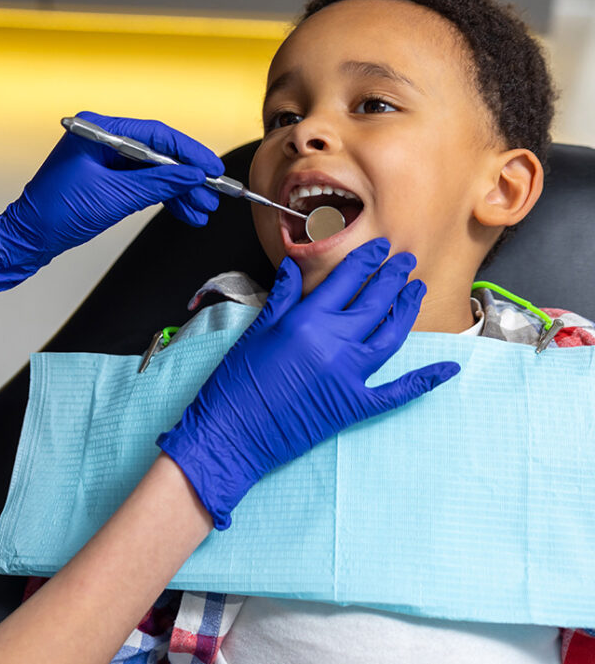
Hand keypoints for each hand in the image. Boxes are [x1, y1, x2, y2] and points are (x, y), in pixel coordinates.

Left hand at [0, 111, 223, 293]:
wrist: (26, 239)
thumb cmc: (56, 214)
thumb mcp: (114, 198)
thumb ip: (157, 184)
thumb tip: (191, 175)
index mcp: (98, 131)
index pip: (155, 134)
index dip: (189, 152)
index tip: (211, 168)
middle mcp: (101, 140)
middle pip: (157, 153)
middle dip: (186, 176)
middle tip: (211, 194)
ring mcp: (103, 161)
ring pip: (153, 171)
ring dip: (178, 191)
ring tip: (201, 210)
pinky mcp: (104, 180)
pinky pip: (141, 184)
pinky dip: (162, 198)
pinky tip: (183, 211)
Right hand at [157, 238, 460, 529]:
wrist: (233, 432)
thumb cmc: (236, 383)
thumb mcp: (255, 332)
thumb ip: (280, 298)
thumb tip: (291, 267)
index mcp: (306, 320)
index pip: (345, 279)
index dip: (366, 259)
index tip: (380, 246)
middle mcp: (334, 342)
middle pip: (375, 301)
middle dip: (394, 276)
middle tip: (406, 260)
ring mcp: (348, 374)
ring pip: (391, 335)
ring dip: (407, 310)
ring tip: (416, 291)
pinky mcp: (354, 404)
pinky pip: (397, 390)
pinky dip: (424, 380)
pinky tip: (447, 368)